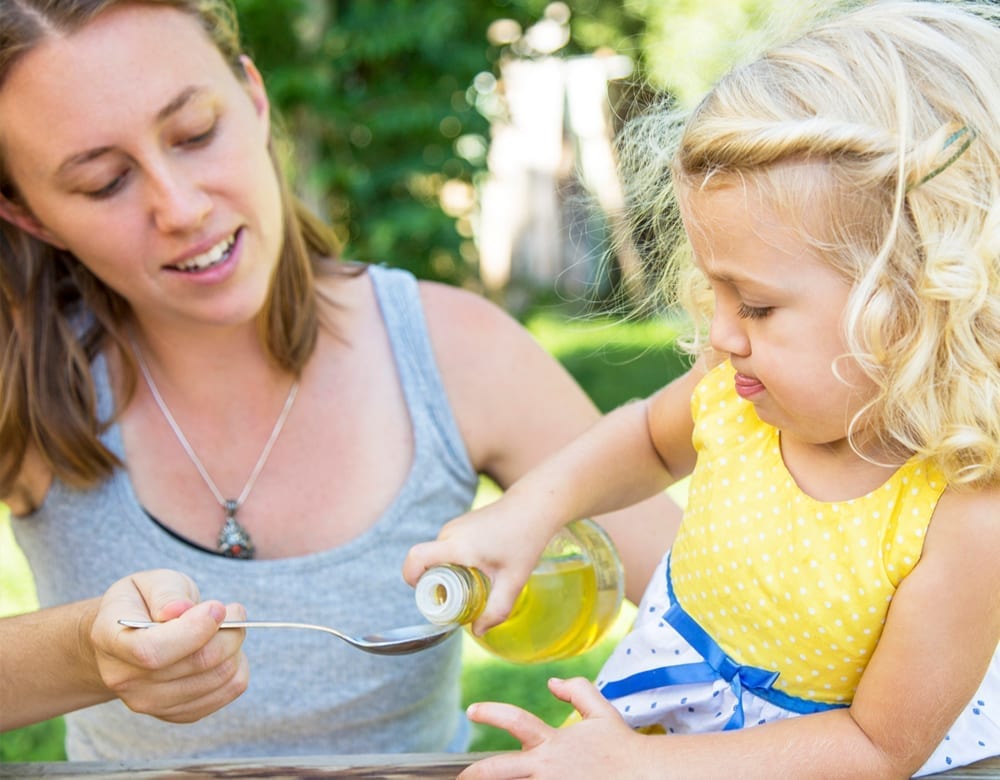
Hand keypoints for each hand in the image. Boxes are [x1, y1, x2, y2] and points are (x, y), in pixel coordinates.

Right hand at [90, 569, 249, 722]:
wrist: (128, 638)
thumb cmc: (143, 604)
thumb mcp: (150, 582)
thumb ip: (166, 593)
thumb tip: (180, 610)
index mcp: (110, 638)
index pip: (153, 649)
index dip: (194, 629)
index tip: (217, 607)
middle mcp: (124, 678)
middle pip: (196, 662)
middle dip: (229, 631)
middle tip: (233, 611)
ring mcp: (149, 702)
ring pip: (219, 677)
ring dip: (235, 648)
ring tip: (225, 629)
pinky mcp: (177, 713)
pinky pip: (228, 690)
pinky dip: (238, 666)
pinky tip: (223, 651)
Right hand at [403, 498, 555, 633]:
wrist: (534, 506)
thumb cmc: (525, 539)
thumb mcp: (514, 581)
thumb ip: (497, 609)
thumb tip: (478, 631)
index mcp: (457, 546)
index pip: (416, 558)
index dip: (411, 578)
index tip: (429, 596)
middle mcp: (450, 533)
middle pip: (428, 564)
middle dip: (439, 586)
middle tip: (464, 599)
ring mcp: (455, 526)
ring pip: (439, 557)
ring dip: (450, 574)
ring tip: (480, 581)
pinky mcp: (461, 524)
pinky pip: (448, 548)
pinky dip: (457, 562)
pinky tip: (483, 567)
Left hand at [460, 677, 651, 779]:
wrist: (644, 775)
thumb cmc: (621, 745)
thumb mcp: (600, 711)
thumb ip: (576, 691)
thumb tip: (552, 682)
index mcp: (552, 742)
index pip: (515, 721)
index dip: (490, 713)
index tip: (472, 710)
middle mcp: (546, 768)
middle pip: (497, 770)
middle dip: (474, 775)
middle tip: (459, 778)